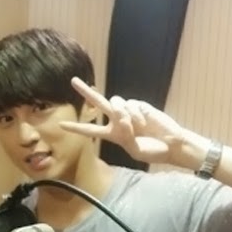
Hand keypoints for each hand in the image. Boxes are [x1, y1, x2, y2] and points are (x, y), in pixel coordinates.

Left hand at [59, 77, 186, 165]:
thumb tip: (121, 115)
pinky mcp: (139, 104)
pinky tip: (145, 122)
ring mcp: (128, 111)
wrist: (171, 143)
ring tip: (137, 127)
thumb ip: (125, 135)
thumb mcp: (135, 150)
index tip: (61, 125)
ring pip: (115, 103)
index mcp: (113, 135)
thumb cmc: (153, 151)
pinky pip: (130, 105)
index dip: (76, 128)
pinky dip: (136, 115)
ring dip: (124, 115)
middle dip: (86, 91)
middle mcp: (117, 120)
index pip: (91, 131)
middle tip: (73, 80)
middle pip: (98, 103)